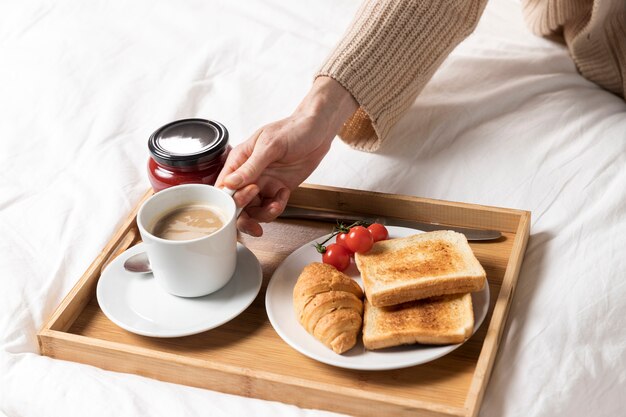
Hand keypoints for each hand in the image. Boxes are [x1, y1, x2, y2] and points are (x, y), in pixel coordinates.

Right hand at [216, 77, 357, 235]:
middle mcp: (248, 175)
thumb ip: (251, 166)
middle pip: (236, 205)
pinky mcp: (277, 190)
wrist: (318, 131)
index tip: (243, 202)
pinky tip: (284, 194)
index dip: (229, 201)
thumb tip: (231, 183)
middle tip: (257, 217)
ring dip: (263, 214)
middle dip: (245, 216)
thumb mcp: (270, 146)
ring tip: (276, 205)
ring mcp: (263, 184)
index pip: (223, 187)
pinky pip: (270, 208)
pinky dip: (277, 208)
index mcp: (239, 161)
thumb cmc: (292, 129)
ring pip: (253, 211)